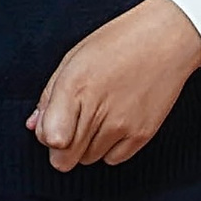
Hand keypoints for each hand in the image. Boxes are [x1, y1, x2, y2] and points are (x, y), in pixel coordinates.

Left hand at [29, 0, 200, 172]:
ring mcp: (121, 125)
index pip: (49, 139)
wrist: (166, 39)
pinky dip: (109, 148)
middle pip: (64, 160)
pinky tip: (115, 123)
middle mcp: (97, 110)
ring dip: (86, 145)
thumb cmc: (117, 42)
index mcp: (74, 87)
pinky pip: (113, 160)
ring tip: (98, 116)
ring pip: (87, 160)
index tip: (52, 123)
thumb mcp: (74, 59)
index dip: (46, 135)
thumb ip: (49, 96)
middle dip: (62, 148)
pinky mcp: (142, 135)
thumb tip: (34, 125)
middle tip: (71, 126)